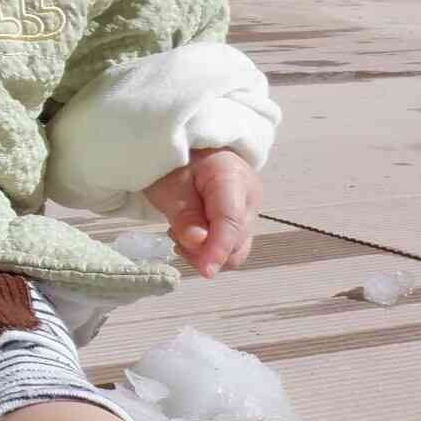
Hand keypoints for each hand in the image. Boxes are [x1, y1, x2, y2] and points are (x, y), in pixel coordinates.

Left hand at [140, 148, 260, 278]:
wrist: (192, 150)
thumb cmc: (177, 163)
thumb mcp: (169, 185)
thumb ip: (184, 214)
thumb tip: (198, 243)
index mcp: (233, 178)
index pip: (231, 222)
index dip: (218, 249)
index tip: (205, 270)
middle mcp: (251, 197)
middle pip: (237, 241)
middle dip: (207, 252)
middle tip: (175, 238)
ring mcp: (251, 210)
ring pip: (236, 249)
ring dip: (207, 253)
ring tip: (180, 233)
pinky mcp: (244, 220)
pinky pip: (232, 244)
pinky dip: (210, 248)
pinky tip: (190, 234)